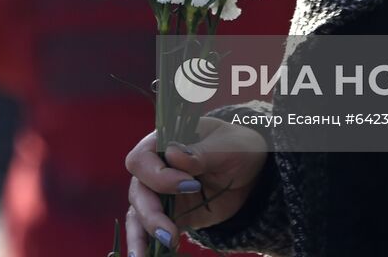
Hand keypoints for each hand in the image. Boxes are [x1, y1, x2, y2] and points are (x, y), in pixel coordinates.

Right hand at [124, 116, 269, 254]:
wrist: (250, 173)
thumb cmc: (237, 148)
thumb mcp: (228, 147)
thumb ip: (201, 152)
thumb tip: (172, 154)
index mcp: (164, 142)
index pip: (142, 159)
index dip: (159, 175)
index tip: (191, 185)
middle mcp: (154, 168)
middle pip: (137, 190)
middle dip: (150, 213)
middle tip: (171, 233)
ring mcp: (159, 194)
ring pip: (137, 213)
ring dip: (142, 235)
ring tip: (149, 256)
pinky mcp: (168, 216)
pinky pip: (148, 231)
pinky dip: (144, 244)